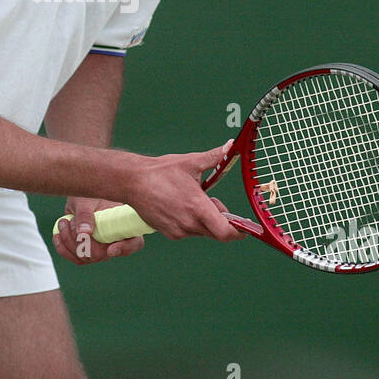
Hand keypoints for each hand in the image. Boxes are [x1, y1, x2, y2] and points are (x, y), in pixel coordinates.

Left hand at [52, 197, 144, 264]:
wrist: (77, 199)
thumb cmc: (87, 195)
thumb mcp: (85, 200)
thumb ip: (85, 214)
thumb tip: (85, 233)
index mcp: (124, 224)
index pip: (135, 243)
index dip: (125, 248)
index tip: (110, 249)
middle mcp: (115, 240)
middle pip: (103, 255)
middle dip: (83, 242)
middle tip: (71, 223)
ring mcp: (102, 249)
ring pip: (86, 258)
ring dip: (70, 242)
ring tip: (64, 222)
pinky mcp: (88, 253)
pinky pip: (76, 258)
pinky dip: (63, 248)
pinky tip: (57, 234)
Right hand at [124, 140, 245, 241]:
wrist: (133, 182)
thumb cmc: (161, 171)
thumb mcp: (191, 162)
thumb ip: (215, 157)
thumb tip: (230, 145)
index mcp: (197, 207)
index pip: (225, 232)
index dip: (238, 232)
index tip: (244, 228)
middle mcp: (189, 223)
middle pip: (216, 231)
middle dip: (221, 220)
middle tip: (212, 201)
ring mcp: (178, 230)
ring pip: (202, 231)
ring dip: (205, 220)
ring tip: (192, 200)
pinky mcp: (169, 233)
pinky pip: (189, 232)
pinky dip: (191, 223)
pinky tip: (181, 206)